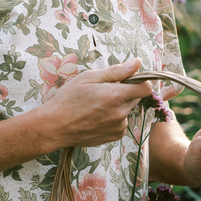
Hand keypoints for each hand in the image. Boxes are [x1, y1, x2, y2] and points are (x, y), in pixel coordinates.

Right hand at [38, 59, 152, 148]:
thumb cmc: (68, 99)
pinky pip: (122, 123)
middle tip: (105, 91)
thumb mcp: (88, 78)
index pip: (145, 88)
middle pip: (136, 98)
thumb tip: (136, 63)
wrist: (55, 126)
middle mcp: (120, 113)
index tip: (128, 79)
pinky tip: (97, 116)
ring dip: (119, 106)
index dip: (139, 81)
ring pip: (128, 110)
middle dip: (126, 92)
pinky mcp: (114, 136)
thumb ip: (116, 71)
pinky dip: (114, 118)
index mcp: (115, 96)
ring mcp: (118, 127)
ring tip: (97, 105)